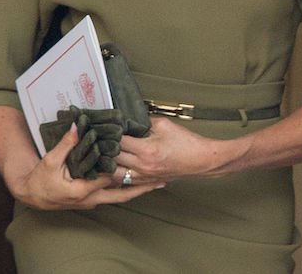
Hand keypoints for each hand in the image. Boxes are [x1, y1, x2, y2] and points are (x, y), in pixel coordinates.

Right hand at [8, 123, 161, 210]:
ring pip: (120, 196)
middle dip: (141, 188)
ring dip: (136, 190)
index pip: (108, 177)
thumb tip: (76, 126)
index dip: (122, 166)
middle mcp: (91, 198)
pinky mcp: (92, 199)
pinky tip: (135, 182)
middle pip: (122, 194)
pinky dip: (125, 189)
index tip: (137, 155)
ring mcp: (93, 201)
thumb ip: (66, 144)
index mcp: (82, 190)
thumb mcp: (50, 161)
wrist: (32, 195)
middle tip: (159, 181)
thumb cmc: (40, 180)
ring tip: (155, 183)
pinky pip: (113, 195)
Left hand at [113, 116, 236, 183]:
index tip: (105, 126)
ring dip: (107, 164)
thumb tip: (130, 119)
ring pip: (114, 174)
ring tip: (103, 154)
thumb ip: (144, 121)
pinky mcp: (146, 181)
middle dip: (105, 148)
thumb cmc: (187, 143)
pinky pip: (124, 182)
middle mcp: (142, 166)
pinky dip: (116, 175)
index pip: (118, 141)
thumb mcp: (165, 124)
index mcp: (146, 150)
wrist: (201, 160)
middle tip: (100, 138)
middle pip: (112, 158)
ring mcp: (144, 176)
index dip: (109, 133)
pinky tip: (112, 167)